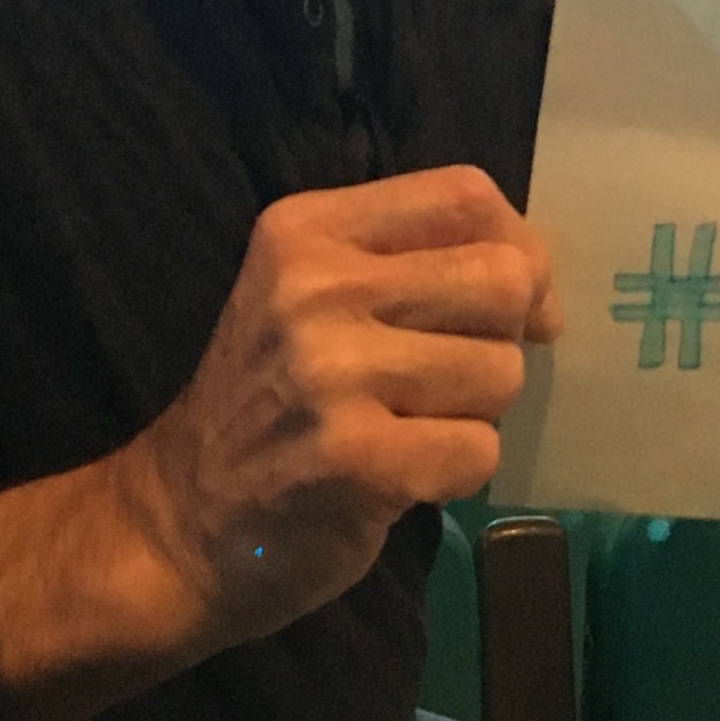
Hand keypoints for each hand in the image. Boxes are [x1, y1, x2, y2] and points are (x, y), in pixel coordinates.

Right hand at [0, 165, 559, 720]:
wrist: (177, 525)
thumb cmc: (267, 403)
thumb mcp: (312, 296)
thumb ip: (417, 264)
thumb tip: (542, 291)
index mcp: (305, 229)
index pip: (465, 194)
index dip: (517, 248)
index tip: (512, 304)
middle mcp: (314, 287)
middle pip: (501, 280)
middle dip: (500, 340)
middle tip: (446, 381)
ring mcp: (332, 374)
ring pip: (500, 371)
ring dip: (474, 414)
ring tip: (406, 429)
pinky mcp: (355, 459)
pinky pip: (478, 451)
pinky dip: (456, 474)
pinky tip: (397, 477)